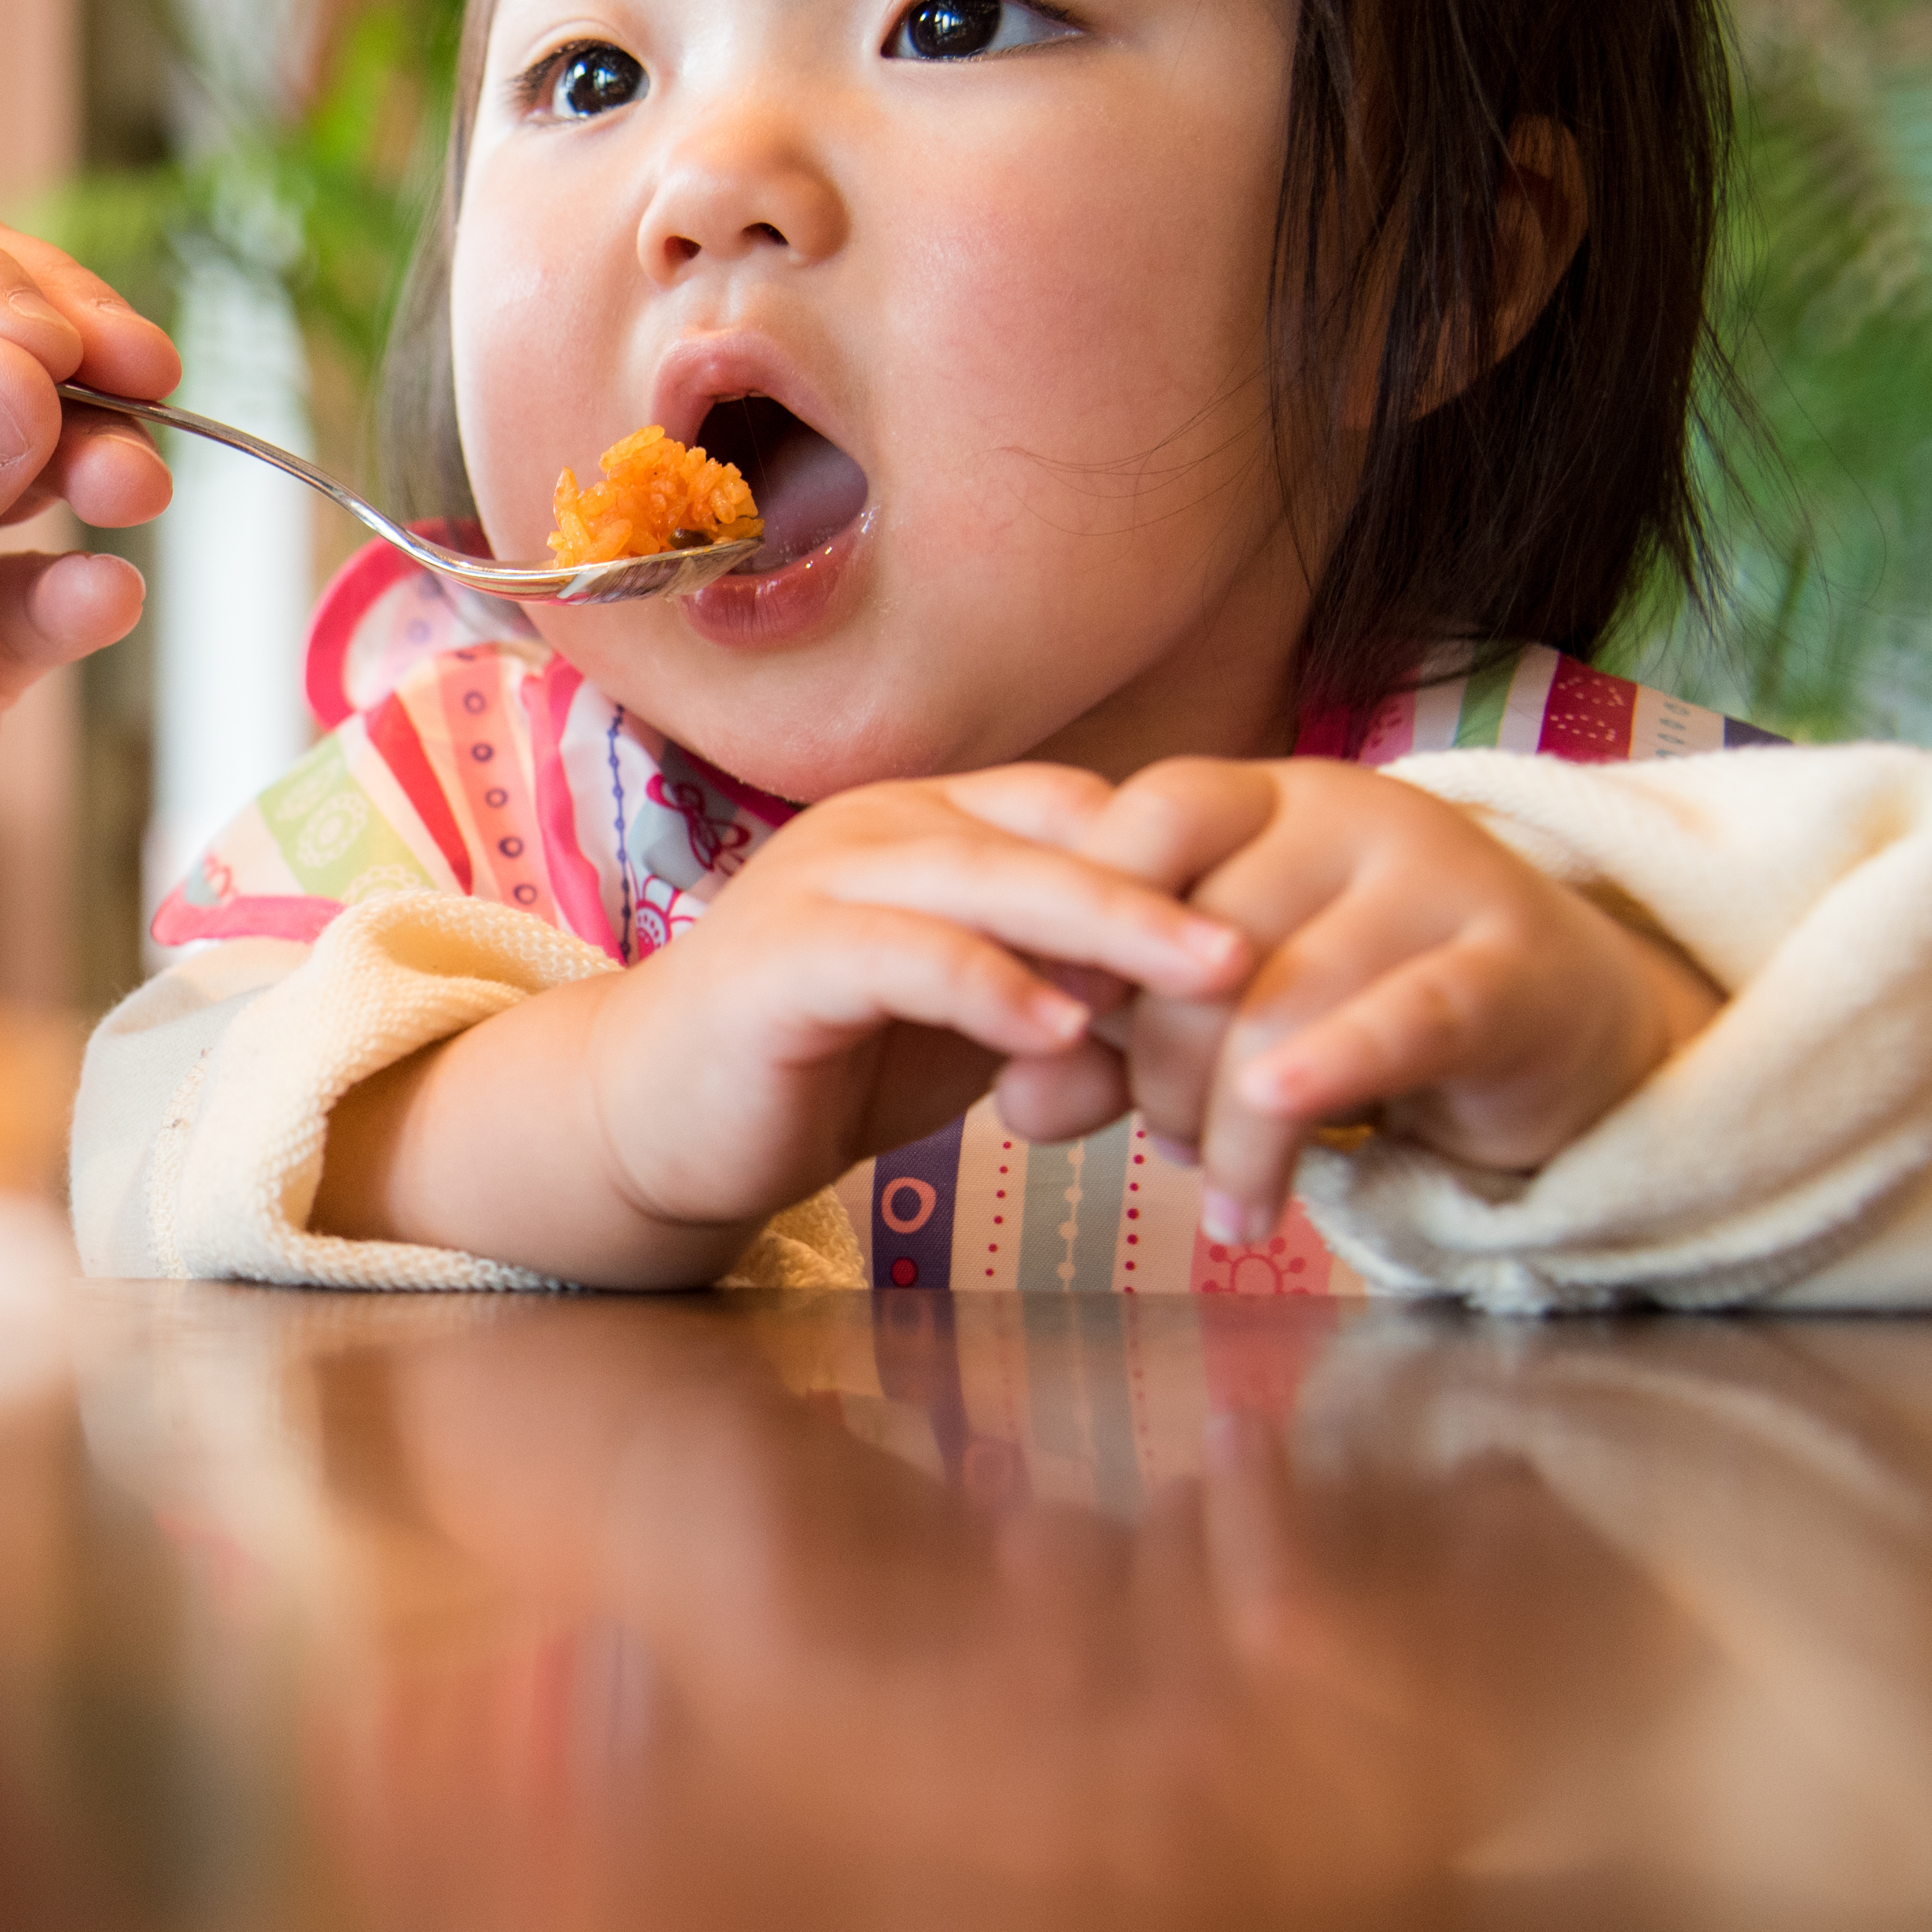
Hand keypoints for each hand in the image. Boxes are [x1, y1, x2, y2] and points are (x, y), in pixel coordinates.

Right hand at [319, 766, 1250, 1285]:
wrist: (656, 1120)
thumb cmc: (824, 1068)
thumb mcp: (974, 1028)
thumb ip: (1072, 1002)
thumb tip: (1192, 1016)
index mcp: (929, 824)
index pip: (1081, 811)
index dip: (1177, 859)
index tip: (1275, 920)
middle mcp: (876, 828)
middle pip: (1050, 834)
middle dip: (1167, 886)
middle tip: (1266, 941)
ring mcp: (818, 883)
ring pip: (986, 883)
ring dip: (1106, 928)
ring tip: (1205, 976)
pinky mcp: (776, 961)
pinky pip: (900, 958)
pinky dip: (985, 988)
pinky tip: (1055, 1033)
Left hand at [991, 759, 1721, 1243]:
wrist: (1549, 1020)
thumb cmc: (1343, 1005)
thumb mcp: (1212, 1007)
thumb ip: (1109, 1038)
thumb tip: (1014, 1101)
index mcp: (1257, 798)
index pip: (1147, 818)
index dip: (1084, 916)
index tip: (1045, 1012)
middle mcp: (1346, 813)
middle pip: (1203, 935)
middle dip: (1158, 1062)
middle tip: (1165, 1138)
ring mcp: (1439, 876)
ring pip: (1284, 1001)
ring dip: (1233, 1127)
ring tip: (1233, 1196)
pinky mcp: (1513, 966)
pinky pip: (1401, 1024)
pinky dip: (1319, 1095)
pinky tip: (1260, 1184)